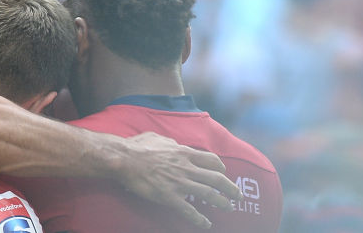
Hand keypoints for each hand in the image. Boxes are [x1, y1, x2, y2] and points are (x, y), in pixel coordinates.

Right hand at [115, 132, 241, 228]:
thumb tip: (176, 145)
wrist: (124, 160)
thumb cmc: (137, 146)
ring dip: (222, 202)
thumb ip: (171, 143)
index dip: (221, 168)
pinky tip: (206, 224)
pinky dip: (200, 219)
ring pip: (209, 195)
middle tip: (238, 195)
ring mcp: (179, 183)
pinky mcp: (170, 197)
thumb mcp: (157, 137)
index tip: (223, 173)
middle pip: (217, 179)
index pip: (211, 161)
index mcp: (184, 153)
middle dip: (231, 188)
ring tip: (229, 207)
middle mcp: (186, 168)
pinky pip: (189, 210)